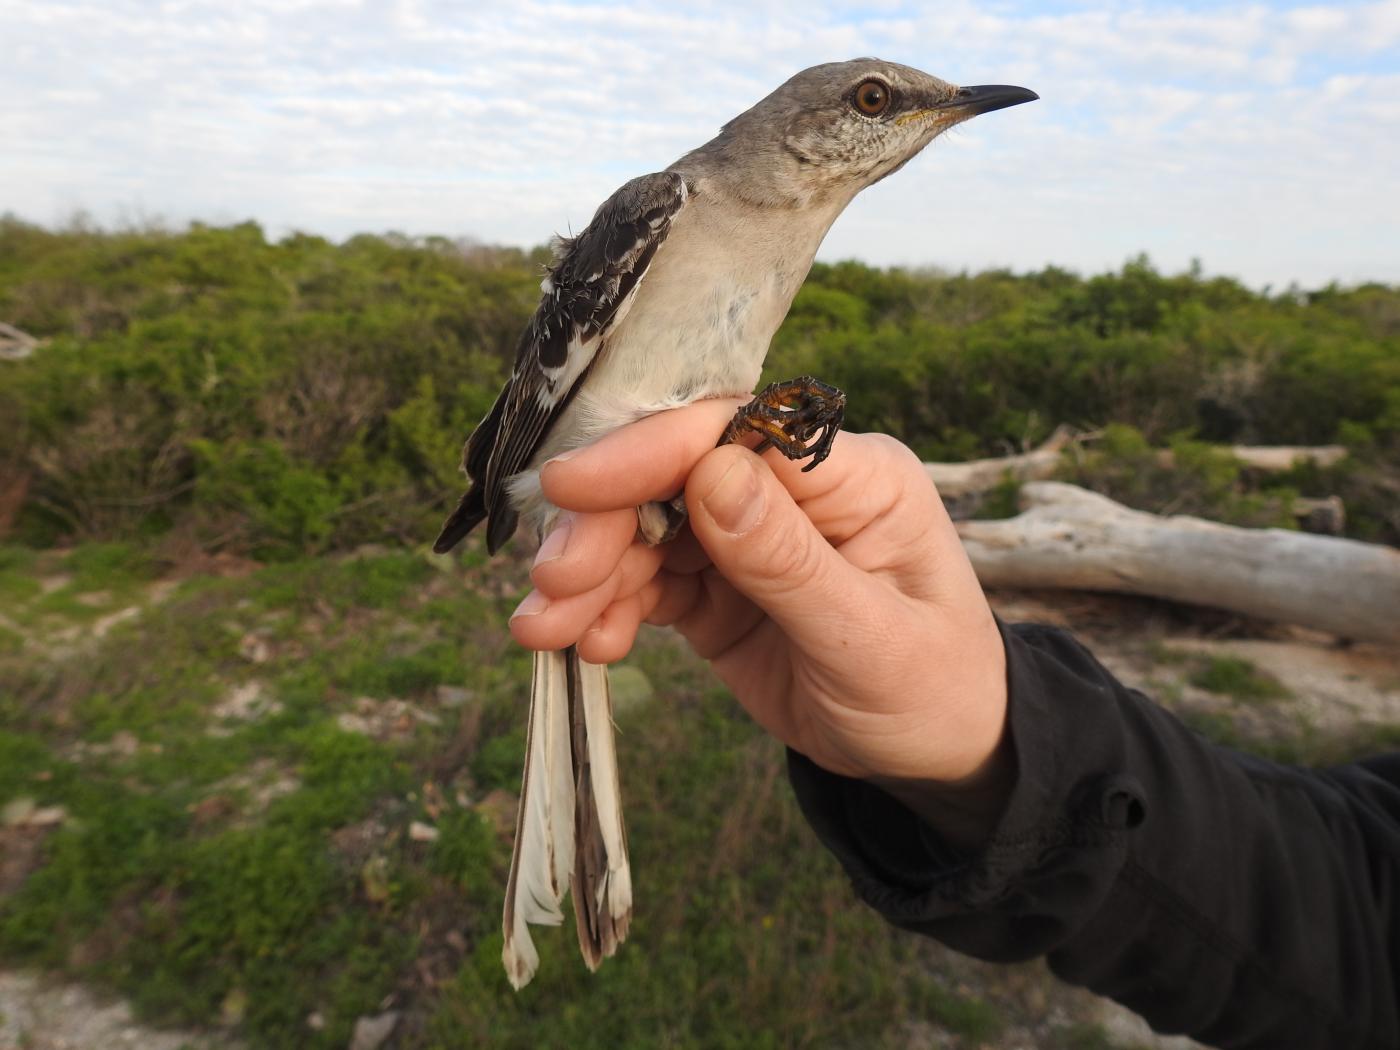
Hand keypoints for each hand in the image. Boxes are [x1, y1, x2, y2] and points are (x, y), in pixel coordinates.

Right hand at [507, 399, 1009, 810]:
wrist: (937, 757)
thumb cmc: (932, 691)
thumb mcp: (870, 639)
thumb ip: (789, 561)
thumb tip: (710, 475)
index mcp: (852, 477)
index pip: (737, 432)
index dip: (649, 451)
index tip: (572, 488)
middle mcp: (792, 491)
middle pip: (672, 477)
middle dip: (602, 526)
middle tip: (550, 588)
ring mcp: (747, 537)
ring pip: (644, 529)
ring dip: (588, 575)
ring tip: (543, 633)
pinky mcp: (716, 586)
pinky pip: (646, 582)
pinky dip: (607, 610)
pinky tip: (590, 648)